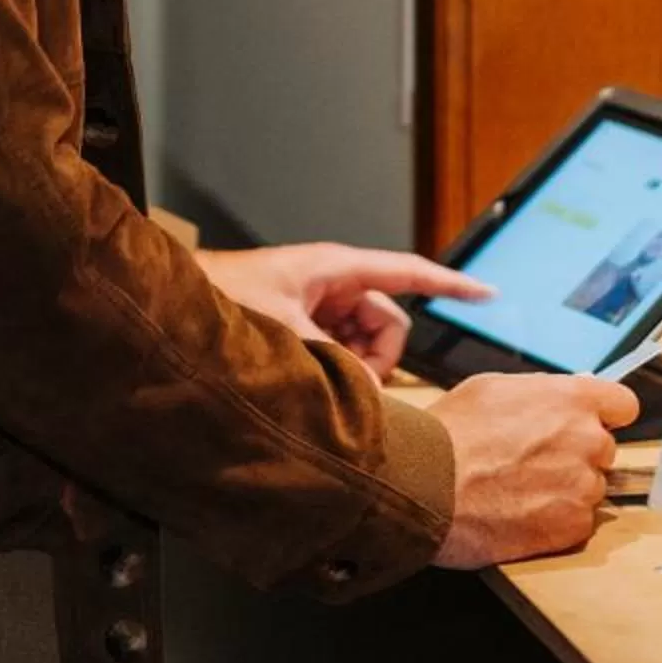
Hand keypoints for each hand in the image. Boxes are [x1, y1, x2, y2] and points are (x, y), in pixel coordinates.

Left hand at [193, 243, 492, 379]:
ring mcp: (317, 308)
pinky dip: (334, 371)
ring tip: (315, 380)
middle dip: (377, 357)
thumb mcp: (284, 329)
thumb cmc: (221, 298)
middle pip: (386, 323)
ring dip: (352, 369)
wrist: (173, 311)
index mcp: (336, 268)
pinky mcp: (301, 328)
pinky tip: (309, 382)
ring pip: (363, 345)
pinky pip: (339, 353)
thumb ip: (331, 361)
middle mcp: (331, 286)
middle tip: (345, 382)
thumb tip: (367, 394)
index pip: (408, 273)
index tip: (488, 294)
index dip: (451, 285)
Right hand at [427, 372, 639, 568]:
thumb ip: (541, 392)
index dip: (606, 415)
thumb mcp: (494, 388)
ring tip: (520, 490)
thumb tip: (563, 397)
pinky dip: (556, 521)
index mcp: (572, 400)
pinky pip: (579, 522)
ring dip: (566, 490)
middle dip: (578, 455)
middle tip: (536, 462)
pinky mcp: (571, 527)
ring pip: (591, 488)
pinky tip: (521, 513)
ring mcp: (583, 486)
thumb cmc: (450, 433)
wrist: (426, 485)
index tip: (592, 424)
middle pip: (604, 449)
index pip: (624, 405)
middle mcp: (587, 440)